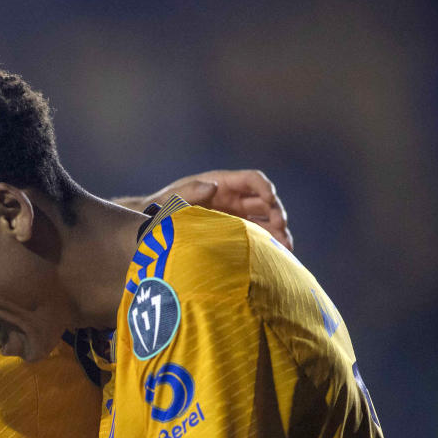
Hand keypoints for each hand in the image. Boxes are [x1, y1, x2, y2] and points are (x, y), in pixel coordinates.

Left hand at [134, 169, 292, 249]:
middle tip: (281, 229)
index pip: (252, 180)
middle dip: (276, 213)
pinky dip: (268, 245)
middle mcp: (233, 198)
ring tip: (286, 248)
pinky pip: (256, 237)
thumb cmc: (161, 208)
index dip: (264, 187)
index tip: (270, 198)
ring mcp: (236, 216)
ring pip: (265, 221)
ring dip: (278, 232)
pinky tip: (277, 256)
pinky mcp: (234, 233)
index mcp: (222, 184)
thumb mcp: (172, 198)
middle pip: (264, 202)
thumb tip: (212, 186)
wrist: (151, 227)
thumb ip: (190, 191)